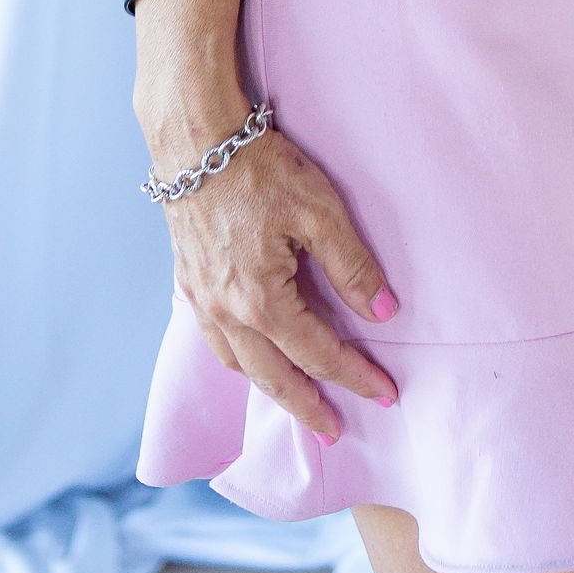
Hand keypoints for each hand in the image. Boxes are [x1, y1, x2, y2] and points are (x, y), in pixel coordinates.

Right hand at [159, 119, 400, 445]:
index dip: (355, 376)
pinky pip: (214, 342)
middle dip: (309, 407)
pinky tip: (250, 359)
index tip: (385, 394)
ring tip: (297, 403)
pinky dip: (238, 362)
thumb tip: (384, 312)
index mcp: (262, 301)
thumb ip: (352, 266)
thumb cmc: (259, 169)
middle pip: (274, 376)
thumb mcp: (319, 210)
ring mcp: (201, 301)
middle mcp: (226, 312)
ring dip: (271, 389)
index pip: (319, 354)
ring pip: (239, 365)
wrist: (193, 140)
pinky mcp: (188, 283)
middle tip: (336, 431)